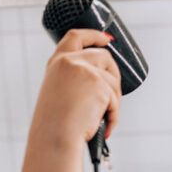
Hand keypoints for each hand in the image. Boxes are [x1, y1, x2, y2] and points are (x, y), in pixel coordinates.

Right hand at [28, 28, 122, 150]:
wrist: (55, 137)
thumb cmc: (55, 124)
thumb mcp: (59, 93)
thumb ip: (75, 80)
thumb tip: (102, 82)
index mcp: (57, 63)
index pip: (76, 36)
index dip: (93, 34)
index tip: (106, 38)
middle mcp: (70, 61)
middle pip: (104, 56)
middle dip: (114, 75)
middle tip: (113, 97)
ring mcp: (85, 70)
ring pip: (113, 80)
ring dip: (113, 101)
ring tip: (102, 118)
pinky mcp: (99, 83)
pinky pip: (116, 99)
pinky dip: (113, 115)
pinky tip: (105, 126)